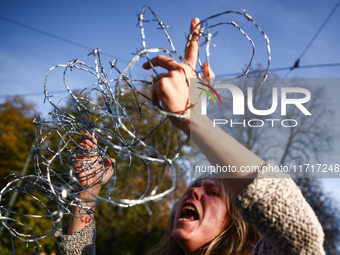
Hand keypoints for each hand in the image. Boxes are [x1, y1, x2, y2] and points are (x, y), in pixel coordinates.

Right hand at [74, 133, 114, 196]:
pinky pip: (76, 155)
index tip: (94, 135)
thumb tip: (110, 158)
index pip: (93, 146)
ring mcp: (82, 160)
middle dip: (87, 139)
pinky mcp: (77, 164)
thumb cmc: (101, 179)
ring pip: (80, 148)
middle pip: (86, 145)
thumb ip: (111, 163)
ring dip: (83, 143)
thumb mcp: (110, 171)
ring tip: (87, 141)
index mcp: (95, 157)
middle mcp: (88, 157)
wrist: (93, 188)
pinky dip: (78, 150)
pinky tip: (82, 147)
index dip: (93, 140)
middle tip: (90, 137)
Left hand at [143, 18, 213, 133]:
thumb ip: (207, 74)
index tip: (195, 20)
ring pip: (156, 79)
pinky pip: (153, 88)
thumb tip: (206, 62)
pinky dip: (155, 97)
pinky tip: (162, 103)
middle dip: (153, 63)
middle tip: (145, 66)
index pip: (193, 48)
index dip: (194, 33)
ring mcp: (170, 75)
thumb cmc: (197, 106)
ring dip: (158, 90)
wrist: (192, 119)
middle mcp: (181, 69)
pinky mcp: (161, 83)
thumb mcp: (205, 90)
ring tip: (166, 101)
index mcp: (191, 69)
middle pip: (162, 60)